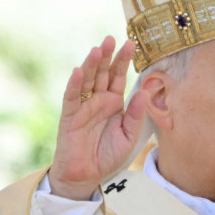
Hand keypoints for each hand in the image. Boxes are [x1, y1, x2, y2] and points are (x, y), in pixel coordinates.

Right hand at [47, 37, 148, 200]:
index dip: (123, 61)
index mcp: (113, 102)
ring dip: (91, 64)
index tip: (131, 44)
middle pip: (102, 73)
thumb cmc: (107, 155)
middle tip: (113, 38)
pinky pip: (72, 97)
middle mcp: (98, 100)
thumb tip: (144, 92)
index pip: (118, 76)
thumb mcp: (128, 136)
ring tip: (98, 49)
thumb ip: (135, 115)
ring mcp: (83, 106)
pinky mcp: (70, 116)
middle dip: (107, 56)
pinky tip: (78, 71)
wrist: (86, 175)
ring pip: (87, 80)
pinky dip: (74, 84)